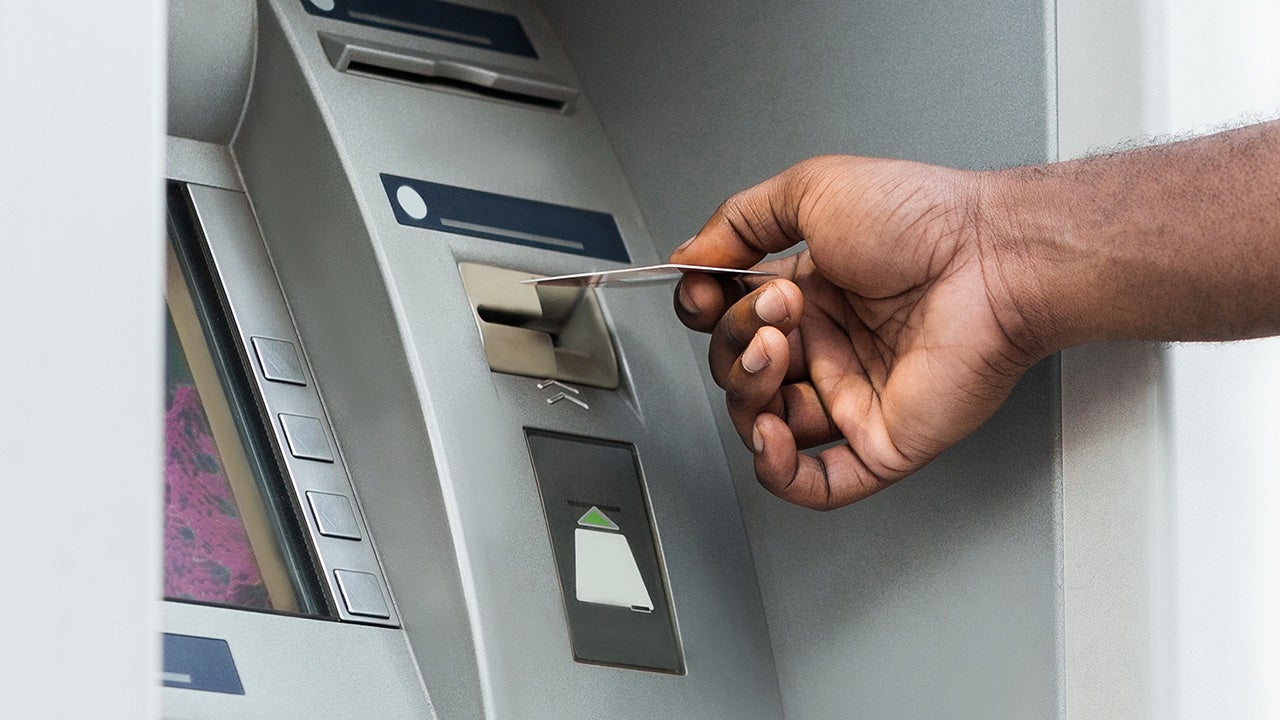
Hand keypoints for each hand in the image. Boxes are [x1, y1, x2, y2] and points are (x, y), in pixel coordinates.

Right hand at [672, 156, 1039, 508]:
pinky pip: (816, 483)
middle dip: (736, 340)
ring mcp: (851, 397)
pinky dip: (778, 471)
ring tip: (776, 350)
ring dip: (748, 393)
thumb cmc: (925, 220)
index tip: (705, 290)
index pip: (729, 320)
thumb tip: (690, 254)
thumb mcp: (812, 189)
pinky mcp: (881, 442)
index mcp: (810, 293)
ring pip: (764, 426)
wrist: (991, 257)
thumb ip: (740, 219)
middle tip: (779, 307)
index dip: (706, 312)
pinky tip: (768, 435)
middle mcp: (828, 346)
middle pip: (738, 372)